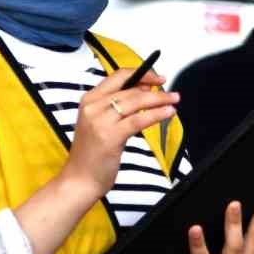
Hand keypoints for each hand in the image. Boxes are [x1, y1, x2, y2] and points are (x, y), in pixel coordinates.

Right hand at [62, 65, 177, 201]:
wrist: (79, 179)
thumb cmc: (92, 153)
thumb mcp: (101, 123)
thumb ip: (118, 106)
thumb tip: (144, 89)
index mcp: (89, 100)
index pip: (118, 76)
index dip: (141, 74)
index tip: (157, 77)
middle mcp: (93, 106)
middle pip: (130, 89)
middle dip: (155, 88)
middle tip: (172, 93)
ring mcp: (100, 121)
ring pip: (136, 101)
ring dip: (159, 99)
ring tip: (174, 100)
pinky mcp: (110, 136)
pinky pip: (139, 120)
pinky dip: (156, 114)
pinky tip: (168, 113)